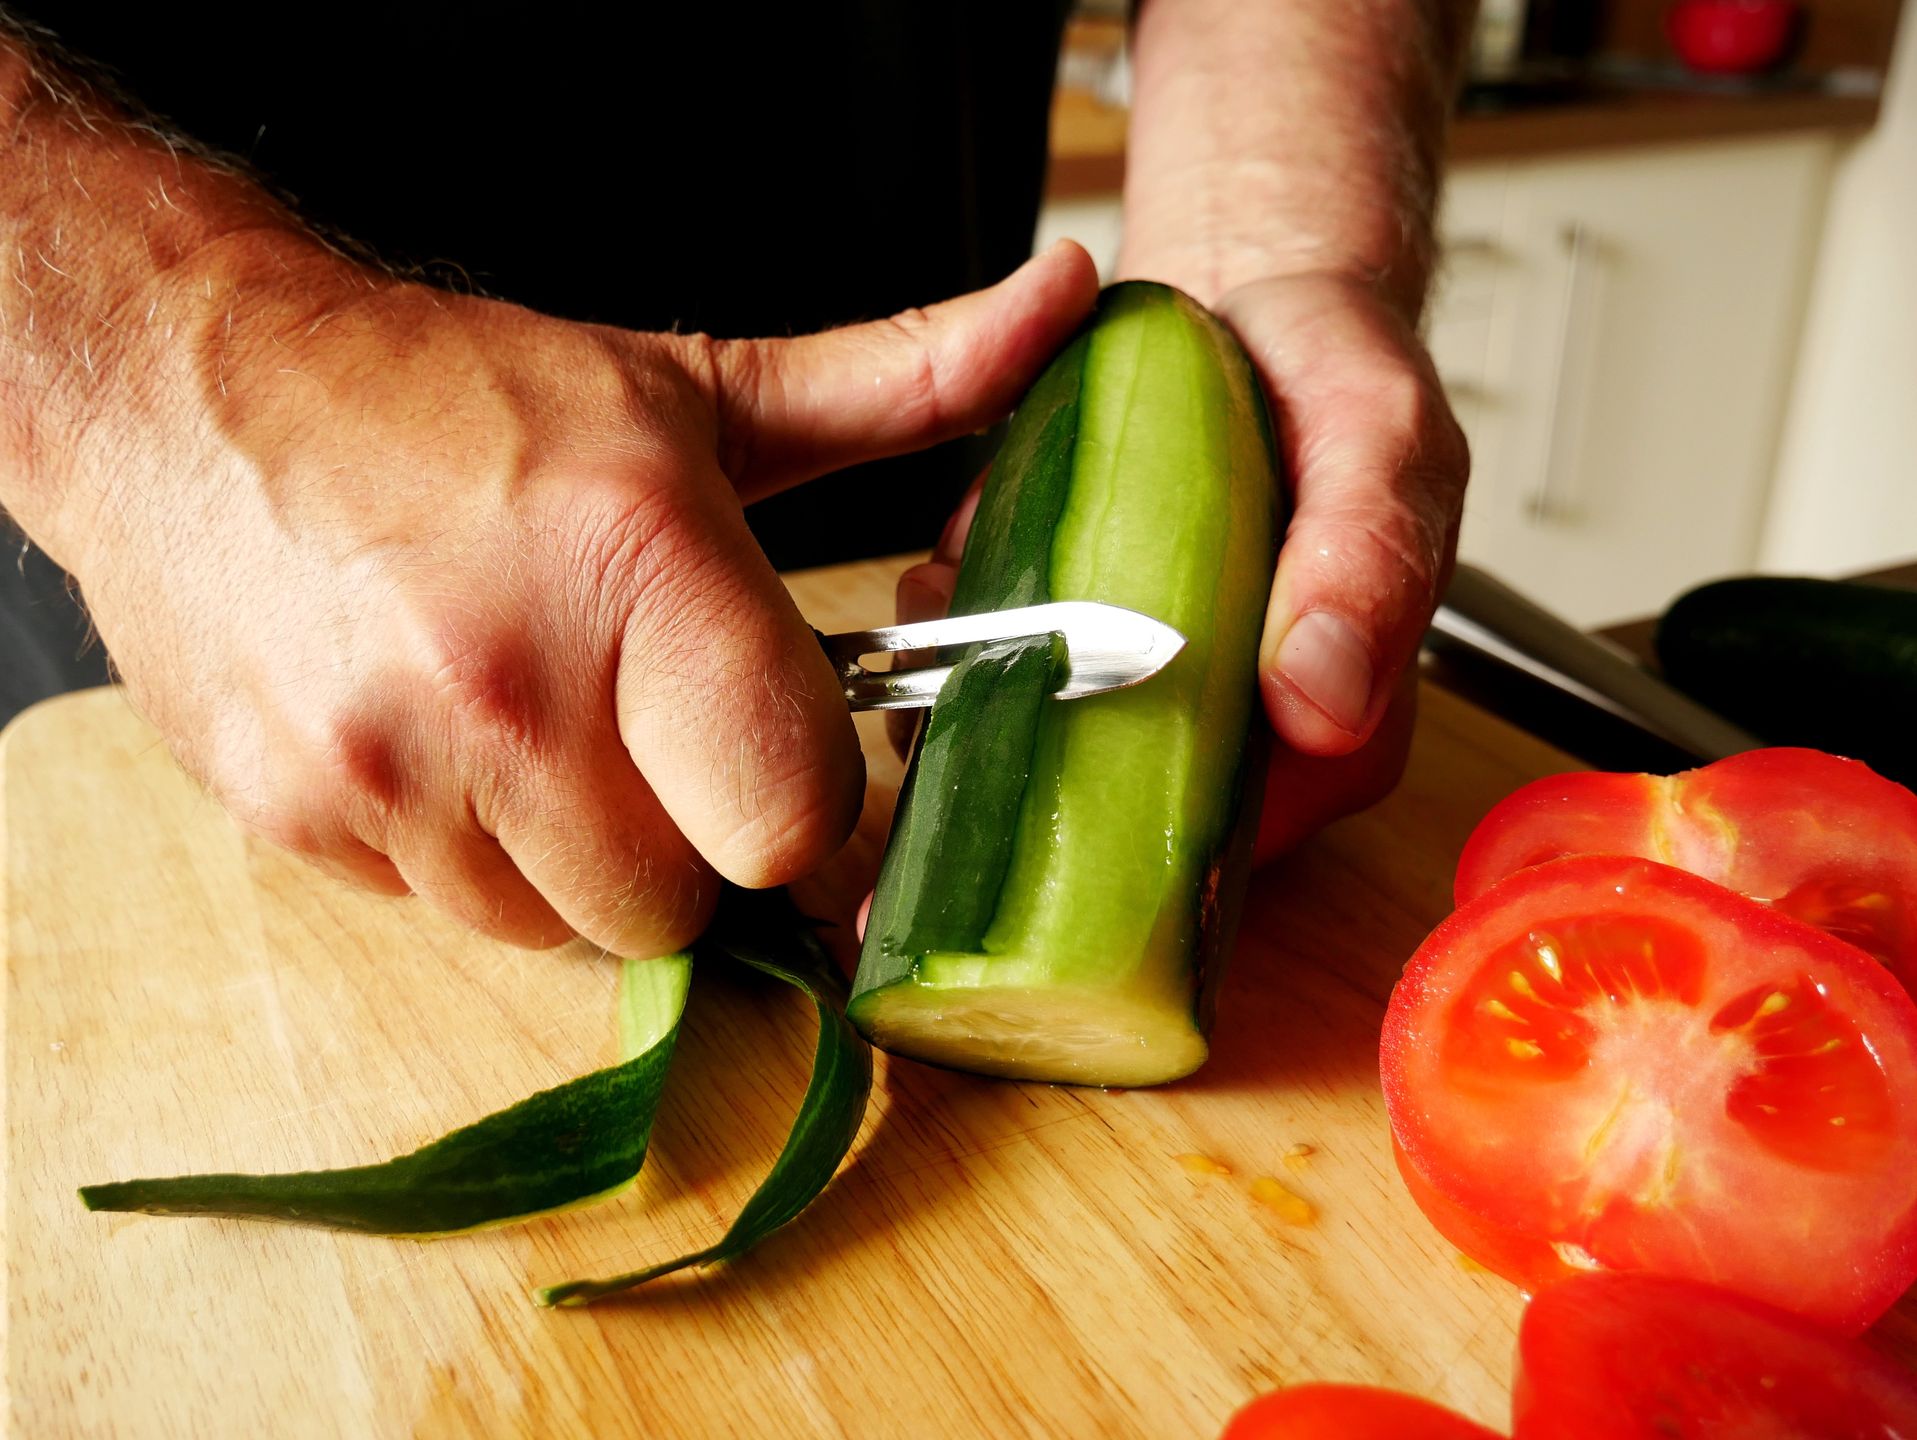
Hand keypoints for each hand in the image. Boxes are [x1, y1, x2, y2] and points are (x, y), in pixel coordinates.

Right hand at [59, 240, 1098, 952]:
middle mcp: (514, 683)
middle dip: (695, 841)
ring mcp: (392, 768)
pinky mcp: (303, 822)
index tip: (786, 765)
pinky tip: (449, 746)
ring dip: (584, 859)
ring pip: (570, 928)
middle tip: (653, 736)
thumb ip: (902, 382)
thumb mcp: (698, 393)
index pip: (792, 814)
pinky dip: (478, 860)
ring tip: (541, 727)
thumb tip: (1071, 302)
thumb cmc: (466, 398)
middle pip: (685, 900)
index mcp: (641, 564)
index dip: (808, 805)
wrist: (193, 391)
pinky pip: (453, 915)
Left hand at [894, 272, 1465, 858]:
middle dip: (1014, 767)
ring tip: (939, 607)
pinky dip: (956, 637)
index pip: (1223, 848)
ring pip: (1041, 759)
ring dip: (966, 702)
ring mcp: (1150, 696)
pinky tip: (941, 580)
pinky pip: (1004, 680)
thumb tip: (1324, 702)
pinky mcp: (1083, 647)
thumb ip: (1366, 559)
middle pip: (1111, 823)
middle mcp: (1234, 736)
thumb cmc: (1333, 369)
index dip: (1119, 847)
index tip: (1031, 779)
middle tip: (947, 687)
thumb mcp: (1377, 437)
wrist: (1253, 297)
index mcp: (1329, 730)